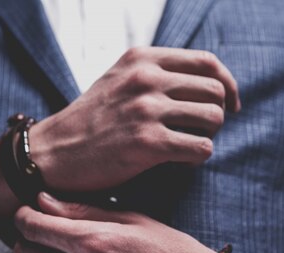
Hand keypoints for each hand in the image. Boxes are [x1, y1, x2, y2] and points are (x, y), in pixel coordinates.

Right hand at [0, 47, 239, 222]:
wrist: (54, 153)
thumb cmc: (90, 121)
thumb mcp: (118, 79)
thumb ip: (155, 73)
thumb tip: (206, 83)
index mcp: (142, 59)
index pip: (207, 63)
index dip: (227, 85)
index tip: (229, 104)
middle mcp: (146, 79)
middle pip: (215, 91)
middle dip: (216, 115)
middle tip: (200, 132)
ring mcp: (147, 110)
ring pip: (213, 119)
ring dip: (207, 137)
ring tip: (186, 146)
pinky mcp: (148, 143)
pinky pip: (201, 148)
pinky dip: (196, 158)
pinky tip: (178, 161)